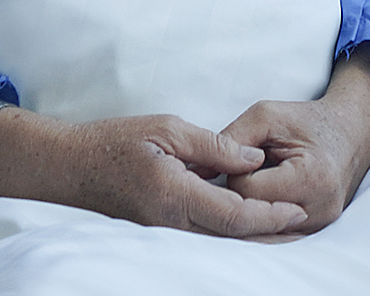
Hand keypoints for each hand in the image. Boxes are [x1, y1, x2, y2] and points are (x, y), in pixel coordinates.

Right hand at [0, 106, 308, 237]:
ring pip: (216, 241)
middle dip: (268, 233)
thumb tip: (253, 157)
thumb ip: (213, 145)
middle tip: (302, 224)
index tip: (296, 212)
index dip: (269, 217)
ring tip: (284, 225)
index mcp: (173, 194)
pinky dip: (227, 232)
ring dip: (251, 235)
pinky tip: (246, 224)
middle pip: (230, 236)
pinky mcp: (156, 231)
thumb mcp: (167, 128)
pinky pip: (199, 237)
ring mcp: (161, 232)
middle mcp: (168, 222)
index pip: (233, 215)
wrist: (67, 166)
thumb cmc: (114, 140)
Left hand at [222, 42, 369, 236]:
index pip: (247, 192)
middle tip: (251, 169)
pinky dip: (266, 216)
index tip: (248, 156)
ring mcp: (321, 224)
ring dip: (254, 206)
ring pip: (261, 229)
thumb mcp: (266, 116)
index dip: (236, 172)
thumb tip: (197, 170)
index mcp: (311, 177)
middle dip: (242, 193)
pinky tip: (267, 196)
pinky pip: (276, 233)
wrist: (350, 131)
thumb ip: (229, 139)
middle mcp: (320, 208)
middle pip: (253, 216)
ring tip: (262, 180)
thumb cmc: (306, 121)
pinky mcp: (317, 230)